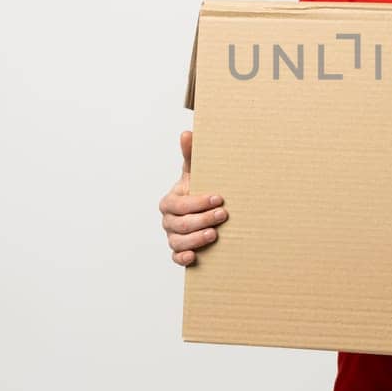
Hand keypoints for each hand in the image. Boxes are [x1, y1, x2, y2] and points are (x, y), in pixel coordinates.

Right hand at [159, 130, 226, 266]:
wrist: (202, 212)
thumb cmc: (197, 190)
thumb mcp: (195, 173)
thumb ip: (190, 155)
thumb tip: (187, 132)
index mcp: (170, 201)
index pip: (179, 203)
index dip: (198, 202)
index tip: (218, 198)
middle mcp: (168, 220)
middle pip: (180, 223)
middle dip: (201, 219)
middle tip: (222, 215)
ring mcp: (172, 237)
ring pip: (178, 241)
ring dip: (196, 239)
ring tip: (214, 235)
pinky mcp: (178, 251)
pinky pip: (175, 258)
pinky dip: (183, 258)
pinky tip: (194, 256)